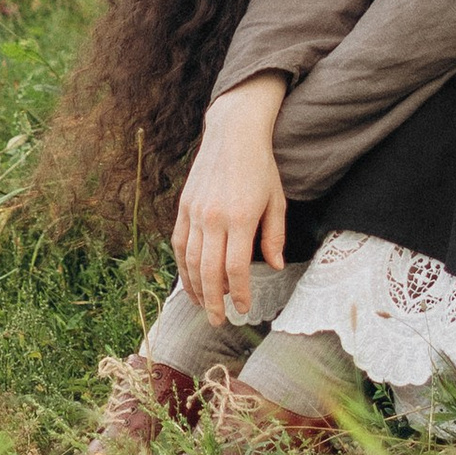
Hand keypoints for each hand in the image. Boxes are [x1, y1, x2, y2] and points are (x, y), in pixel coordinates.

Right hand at [173, 74, 288, 325]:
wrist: (233, 133)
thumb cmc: (260, 167)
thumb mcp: (276, 200)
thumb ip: (274, 236)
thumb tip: (275, 266)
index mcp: (240, 217)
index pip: (236, 268)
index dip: (239, 293)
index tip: (243, 308)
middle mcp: (214, 217)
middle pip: (209, 271)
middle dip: (214, 301)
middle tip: (219, 321)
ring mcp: (195, 212)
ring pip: (189, 261)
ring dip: (196, 289)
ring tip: (205, 307)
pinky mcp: (184, 206)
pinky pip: (179, 243)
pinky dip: (182, 266)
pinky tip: (189, 281)